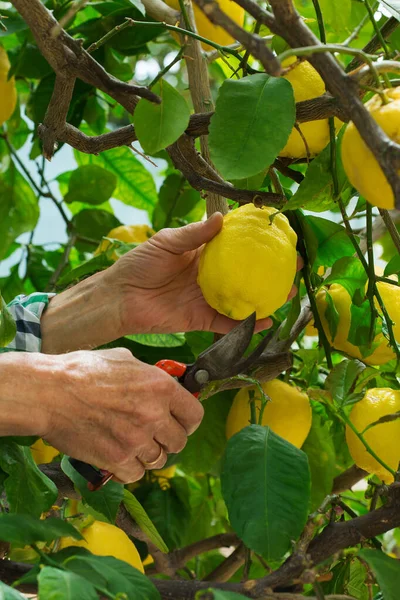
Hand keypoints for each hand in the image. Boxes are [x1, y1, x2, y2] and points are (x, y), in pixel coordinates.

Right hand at [38, 348, 202, 482]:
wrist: (49, 392)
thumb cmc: (82, 371)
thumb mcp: (124, 360)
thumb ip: (148, 376)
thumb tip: (160, 385)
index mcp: (160, 387)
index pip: (195, 414)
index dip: (188, 420)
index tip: (180, 422)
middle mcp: (154, 414)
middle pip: (179, 442)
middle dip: (168, 439)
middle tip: (154, 435)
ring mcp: (136, 440)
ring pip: (159, 460)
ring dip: (148, 455)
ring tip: (133, 444)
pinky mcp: (116, 459)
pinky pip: (136, 475)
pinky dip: (130, 470)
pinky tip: (119, 457)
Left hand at [107, 212, 301, 335]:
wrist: (120, 298)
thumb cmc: (139, 264)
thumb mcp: (166, 242)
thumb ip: (194, 234)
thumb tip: (220, 218)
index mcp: (202, 253)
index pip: (234, 246)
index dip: (255, 242)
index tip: (278, 237)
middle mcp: (209, 276)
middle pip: (245, 273)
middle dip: (269, 271)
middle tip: (293, 267)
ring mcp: (207, 298)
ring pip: (242, 298)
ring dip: (265, 298)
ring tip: (289, 294)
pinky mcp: (201, 319)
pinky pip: (227, 322)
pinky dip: (246, 324)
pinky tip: (266, 320)